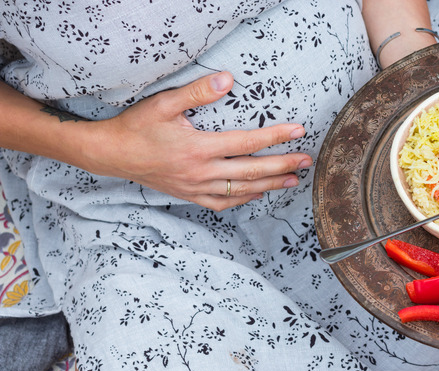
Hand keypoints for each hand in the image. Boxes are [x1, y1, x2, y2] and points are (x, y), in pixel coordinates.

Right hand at [85, 71, 310, 210]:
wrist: (112, 154)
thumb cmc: (138, 127)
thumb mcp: (164, 103)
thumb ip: (198, 93)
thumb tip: (228, 79)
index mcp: (198, 148)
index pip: (247, 142)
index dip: (275, 136)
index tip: (298, 130)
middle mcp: (201, 172)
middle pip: (252, 171)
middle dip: (283, 165)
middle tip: (306, 160)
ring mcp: (196, 188)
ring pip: (241, 190)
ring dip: (270, 185)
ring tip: (292, 180)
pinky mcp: (189, 196)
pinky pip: (222, 203)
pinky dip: (243, 199)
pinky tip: (258, 194)